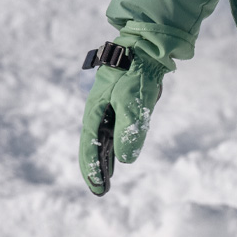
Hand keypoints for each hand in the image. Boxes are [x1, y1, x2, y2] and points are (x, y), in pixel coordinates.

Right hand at [79, 47, 164, 195]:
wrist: (148, 46)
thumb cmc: (135, 71)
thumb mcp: (131, 101)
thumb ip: (129, 130)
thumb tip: (125, 160)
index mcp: (95, 111)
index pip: (89, 146)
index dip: (92, 169)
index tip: (98, 188)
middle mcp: (100, 110)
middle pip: (95, 144)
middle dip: (97, 167)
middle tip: (101, 190)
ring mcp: (112, 106)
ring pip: (106, 137)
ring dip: (106, 157)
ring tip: (108, 178)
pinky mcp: (125, 101)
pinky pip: (118, 128)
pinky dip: (117, 143)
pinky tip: (121, 153)